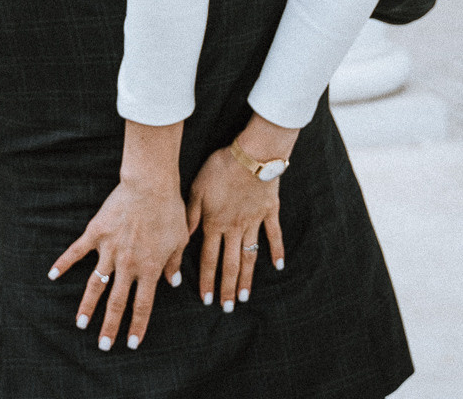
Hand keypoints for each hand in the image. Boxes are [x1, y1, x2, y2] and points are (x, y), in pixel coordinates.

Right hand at [49, 177, 188, 349]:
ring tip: (80, 324)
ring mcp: (109, 249)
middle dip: (109, 326)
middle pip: (116, 302)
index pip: (142, 305)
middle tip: (103, 345)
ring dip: (88, 306)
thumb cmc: (168, 210)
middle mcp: (127, 264)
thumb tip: (173, 282)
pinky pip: (77, 251)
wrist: (150, 184)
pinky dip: (63, 263)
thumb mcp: (179, 240)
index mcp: (148, 268)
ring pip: (96, 284)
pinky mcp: (96, 233)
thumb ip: (174, 263)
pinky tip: (52, 274)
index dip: (136, 326)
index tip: (131, 344)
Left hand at [187, 146, 284, 310]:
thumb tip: (183, 238)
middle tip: (227, 308)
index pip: (209, 258)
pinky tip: (278, 266)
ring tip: (246, 297)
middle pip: (230, 264)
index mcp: (215, 223)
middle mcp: (234, 228)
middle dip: (227, 288)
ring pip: (250, 256)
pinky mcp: (269, 212)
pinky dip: (277, 251)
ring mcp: (254, 222)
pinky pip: (273, 235)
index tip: (206, 299)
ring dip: (247, 278)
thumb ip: (190, 215)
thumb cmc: (220, 167)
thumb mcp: (197, 188)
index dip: (207, 280)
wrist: (251, 154)